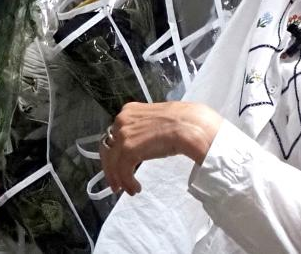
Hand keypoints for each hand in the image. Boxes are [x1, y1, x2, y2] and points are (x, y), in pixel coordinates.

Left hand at [100, 101, 222, 195]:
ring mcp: (124, 134)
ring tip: (129, 189)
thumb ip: (146, 128)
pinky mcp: (129, 149)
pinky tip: (136, 188)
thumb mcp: (158, 121)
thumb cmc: (184, 123)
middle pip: (108, 148)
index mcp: (130, 111)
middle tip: (117, 183)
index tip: (118, 166)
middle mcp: (123, 119)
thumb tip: (143, 141)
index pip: (113, 134)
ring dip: (120, 178)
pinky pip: (122, 170)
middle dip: (111, 168)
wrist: (192, 125)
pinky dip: (127, 182)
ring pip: (113, 162)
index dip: (114, 153)